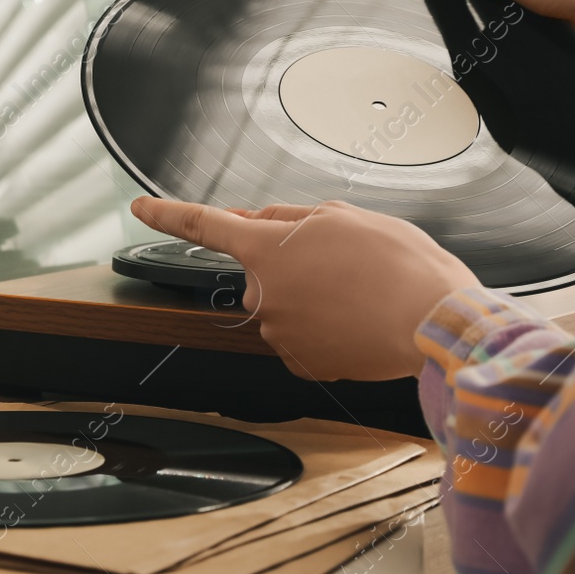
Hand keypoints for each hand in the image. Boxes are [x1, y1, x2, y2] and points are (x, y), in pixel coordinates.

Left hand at [130, 197, 478, 381]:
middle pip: (261, 271)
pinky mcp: (302, 364)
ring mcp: (279, 334)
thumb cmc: (399, 265)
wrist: (434, 323)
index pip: (201, 225)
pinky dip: (324, 328)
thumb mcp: (342, 216)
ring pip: (284, 305)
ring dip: (312, 296)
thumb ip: (287, 219)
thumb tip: (256, 223)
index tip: (140, 209)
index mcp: (266, 249)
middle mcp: (262, 295)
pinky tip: (357, 320)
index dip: (165, 214)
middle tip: (343, 261)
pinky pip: (302, 337)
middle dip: (290, 264)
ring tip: (361, 291)